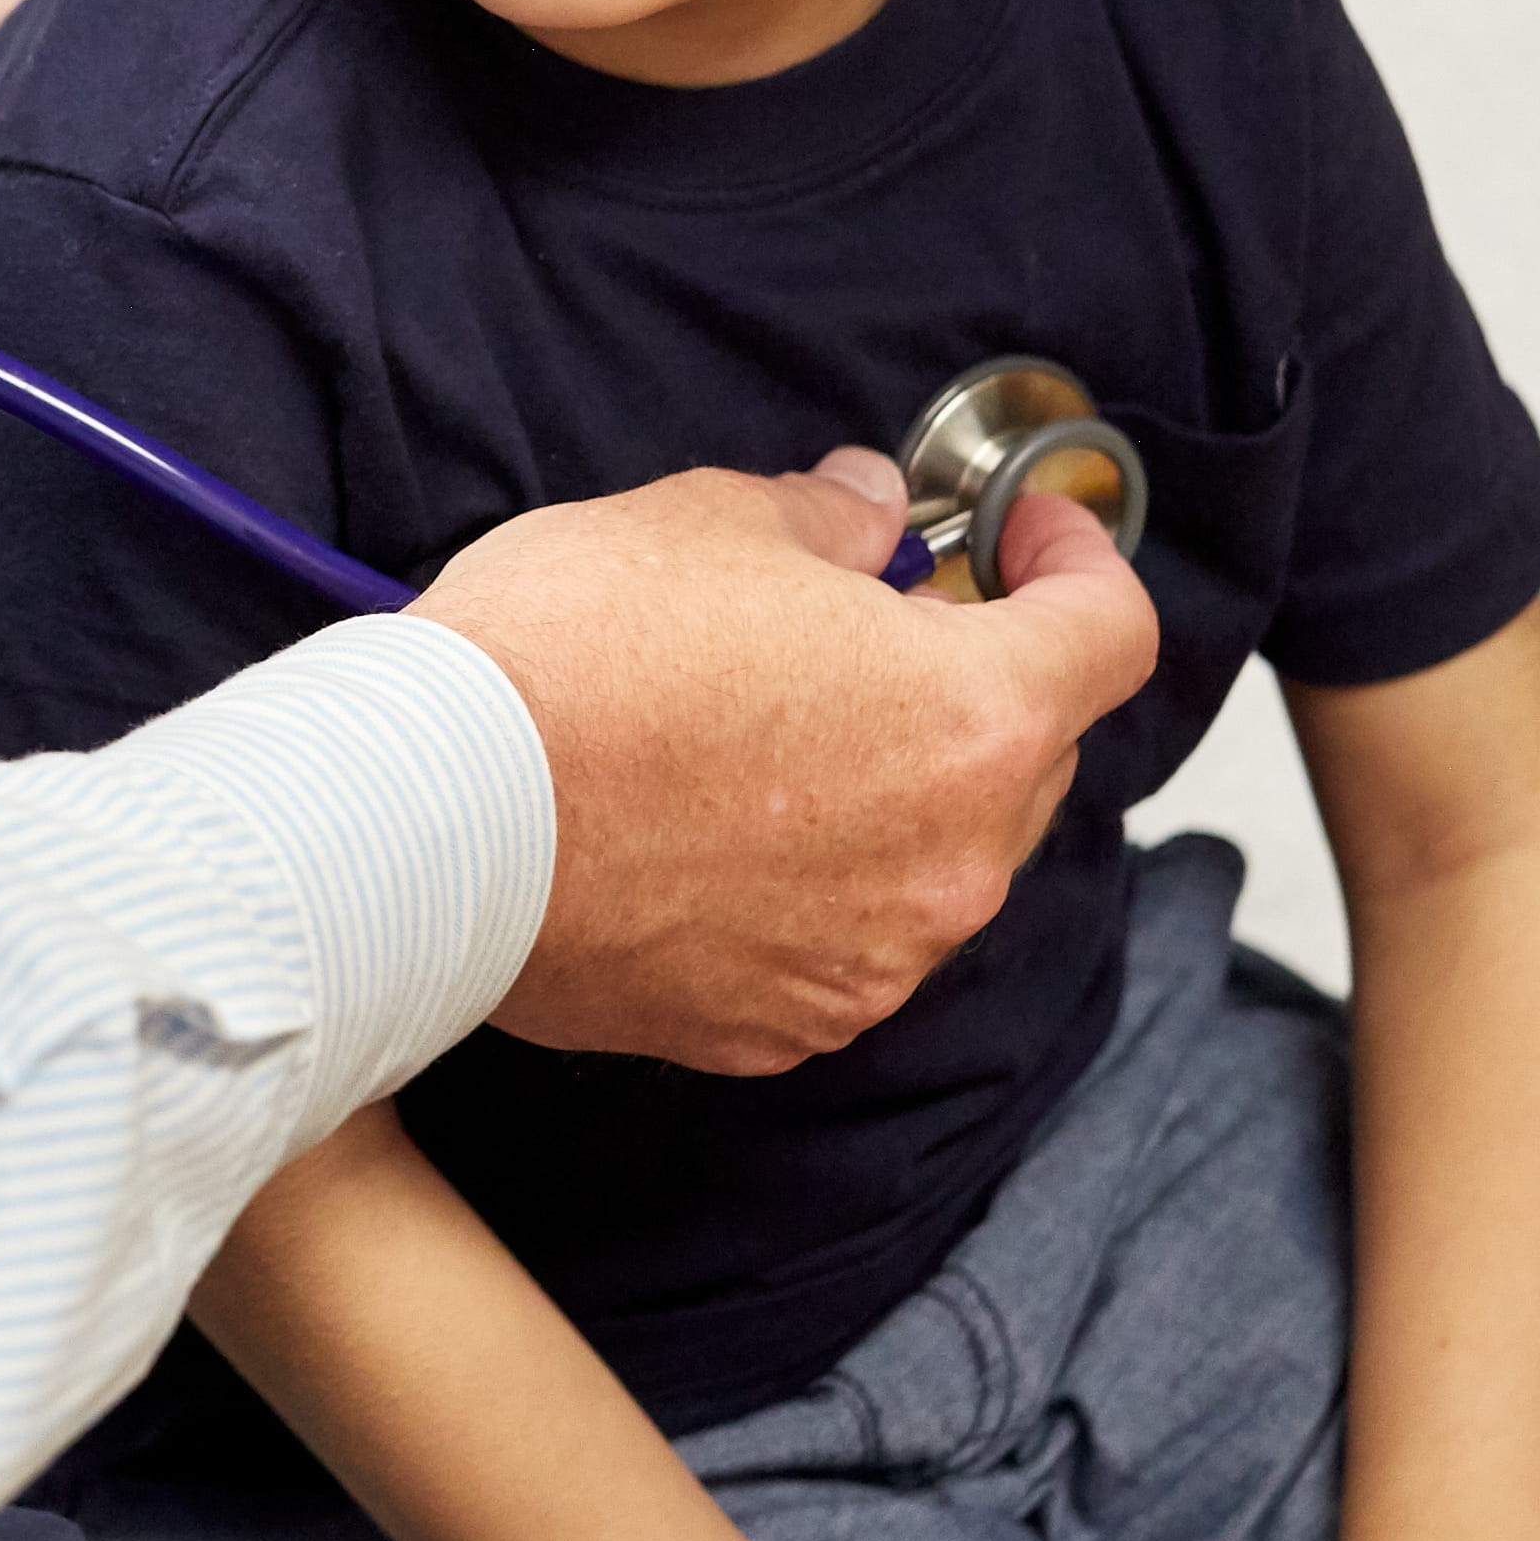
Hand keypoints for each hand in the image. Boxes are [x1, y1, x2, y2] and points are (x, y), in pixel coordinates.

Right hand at [413, 457, 1155, 1065]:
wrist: (429, 816)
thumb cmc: (569, 657)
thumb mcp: (704, 518)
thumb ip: (825, 518)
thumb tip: (867, 514)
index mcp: (970, 719)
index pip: (1110, 633)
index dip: (1079, 559)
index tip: (1031, 533)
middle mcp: (951, 863)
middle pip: (1025, 753)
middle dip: (968, 674)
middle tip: (870, 612)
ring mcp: (869, 962)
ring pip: (930, 855)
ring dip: (885, 786)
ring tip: (763, 724)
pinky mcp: (777, 1025)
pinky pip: (837, 937)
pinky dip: (807, 879)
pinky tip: (706, 820)